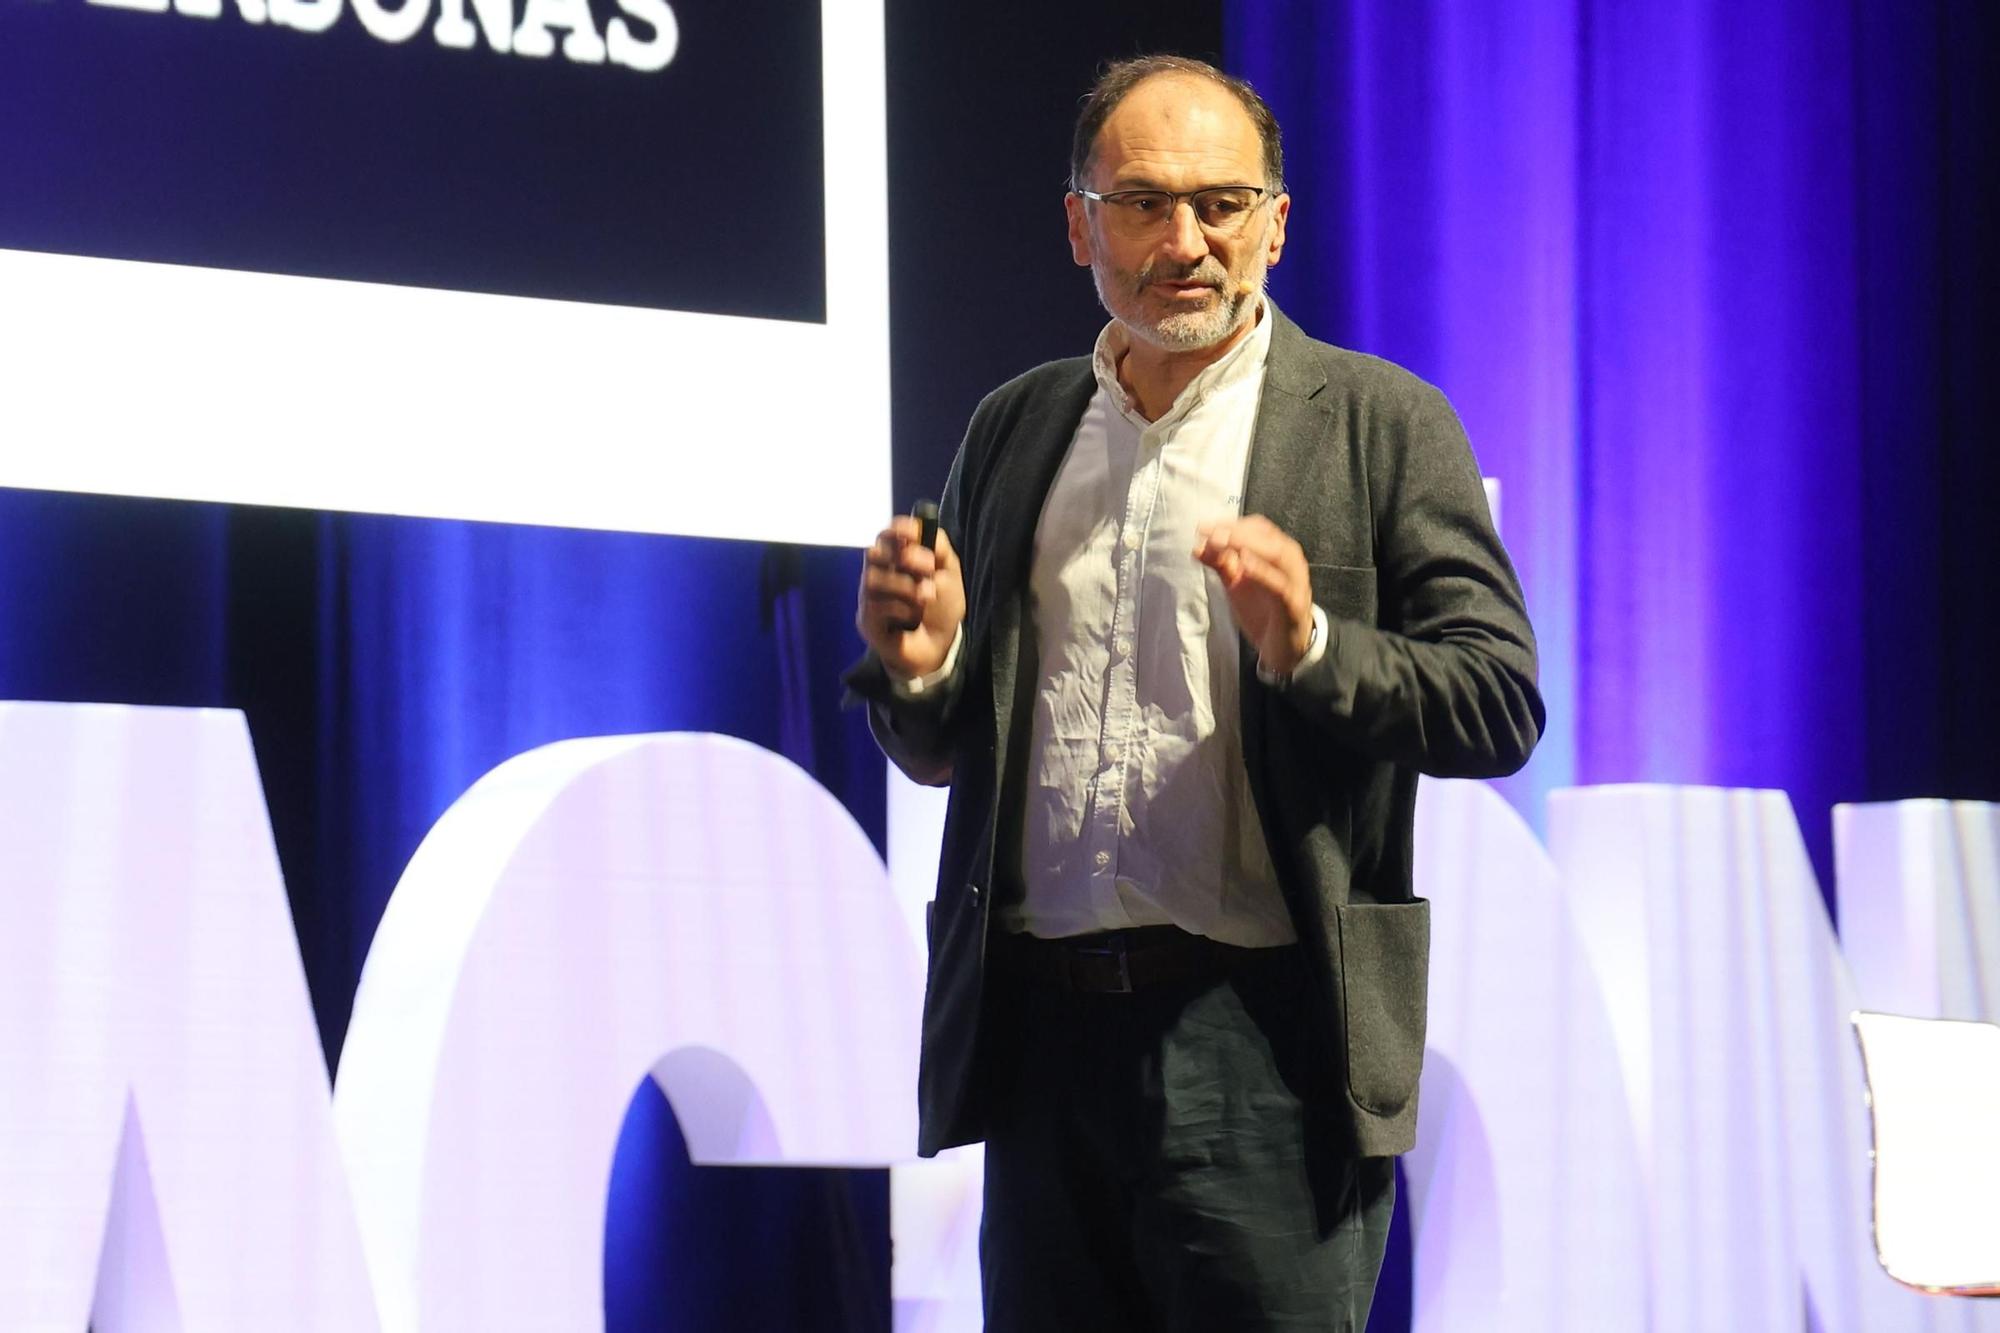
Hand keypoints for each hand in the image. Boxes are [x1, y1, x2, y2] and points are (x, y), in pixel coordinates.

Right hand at [856, 516, 965, 678]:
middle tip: (929, 568)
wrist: (940, 646)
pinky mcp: (866, 620)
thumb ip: (939, 547)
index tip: (913, 533)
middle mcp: (879, 574)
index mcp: (897, 559)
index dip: (897, 531)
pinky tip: (911, 617)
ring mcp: (870, 597)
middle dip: (905, 558)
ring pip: (872, 578)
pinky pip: (875, 605)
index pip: (886, 536)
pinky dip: (900, 608)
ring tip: (926, 597)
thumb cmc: (941, 608)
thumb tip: (921, 527)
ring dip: (905, 586)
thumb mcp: (949, 573)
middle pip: (874, 552)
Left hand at [1194, 515, 1314, 674]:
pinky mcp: (1294, 605)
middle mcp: (1290, 562)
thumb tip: (1198, 546)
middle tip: (1211, 533)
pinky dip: (1263, 573)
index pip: (1258, 527)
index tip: (1205, 526)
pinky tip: (1245, 565)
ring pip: (1277, 555)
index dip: (1231, 524)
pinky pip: (1280, 586)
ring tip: (1224, 541)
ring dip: (1249, 545)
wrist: (1283, 648)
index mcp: (1278, 552)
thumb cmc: (1263, 610)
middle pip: (1267, 537)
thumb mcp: (1237, 584)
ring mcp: (1295, 582)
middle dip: (1237, 532)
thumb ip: (1221, 563)